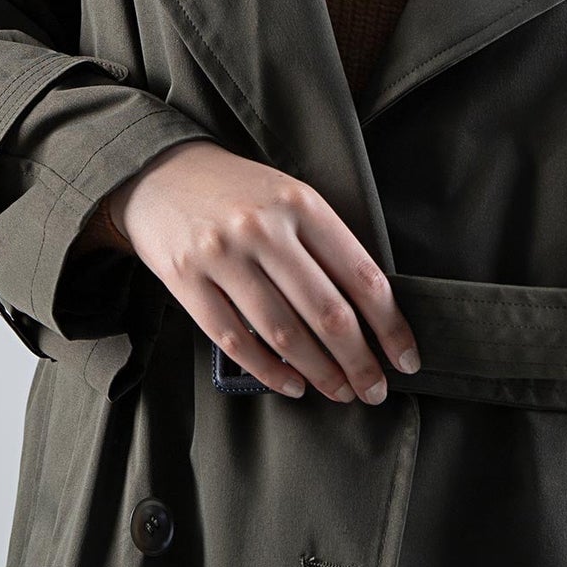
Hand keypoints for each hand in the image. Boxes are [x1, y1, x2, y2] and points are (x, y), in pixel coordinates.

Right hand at [99, 139, 420, 403]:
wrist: (160, 174)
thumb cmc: (240, 193)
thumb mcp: (291, 197)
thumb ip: (327, 245)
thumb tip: (374, 313)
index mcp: (302, 204)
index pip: (361, 276)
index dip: (390, 326)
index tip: (406, 358)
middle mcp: (264, 229)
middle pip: (326, 312)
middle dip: (359, 361)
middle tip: (375, 390)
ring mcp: (222, 256)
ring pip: (283, 332)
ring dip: (319, 372)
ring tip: (340, 392)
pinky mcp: (186, 281)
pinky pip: (234, 340)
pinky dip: (269, 371)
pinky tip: (292, 384)